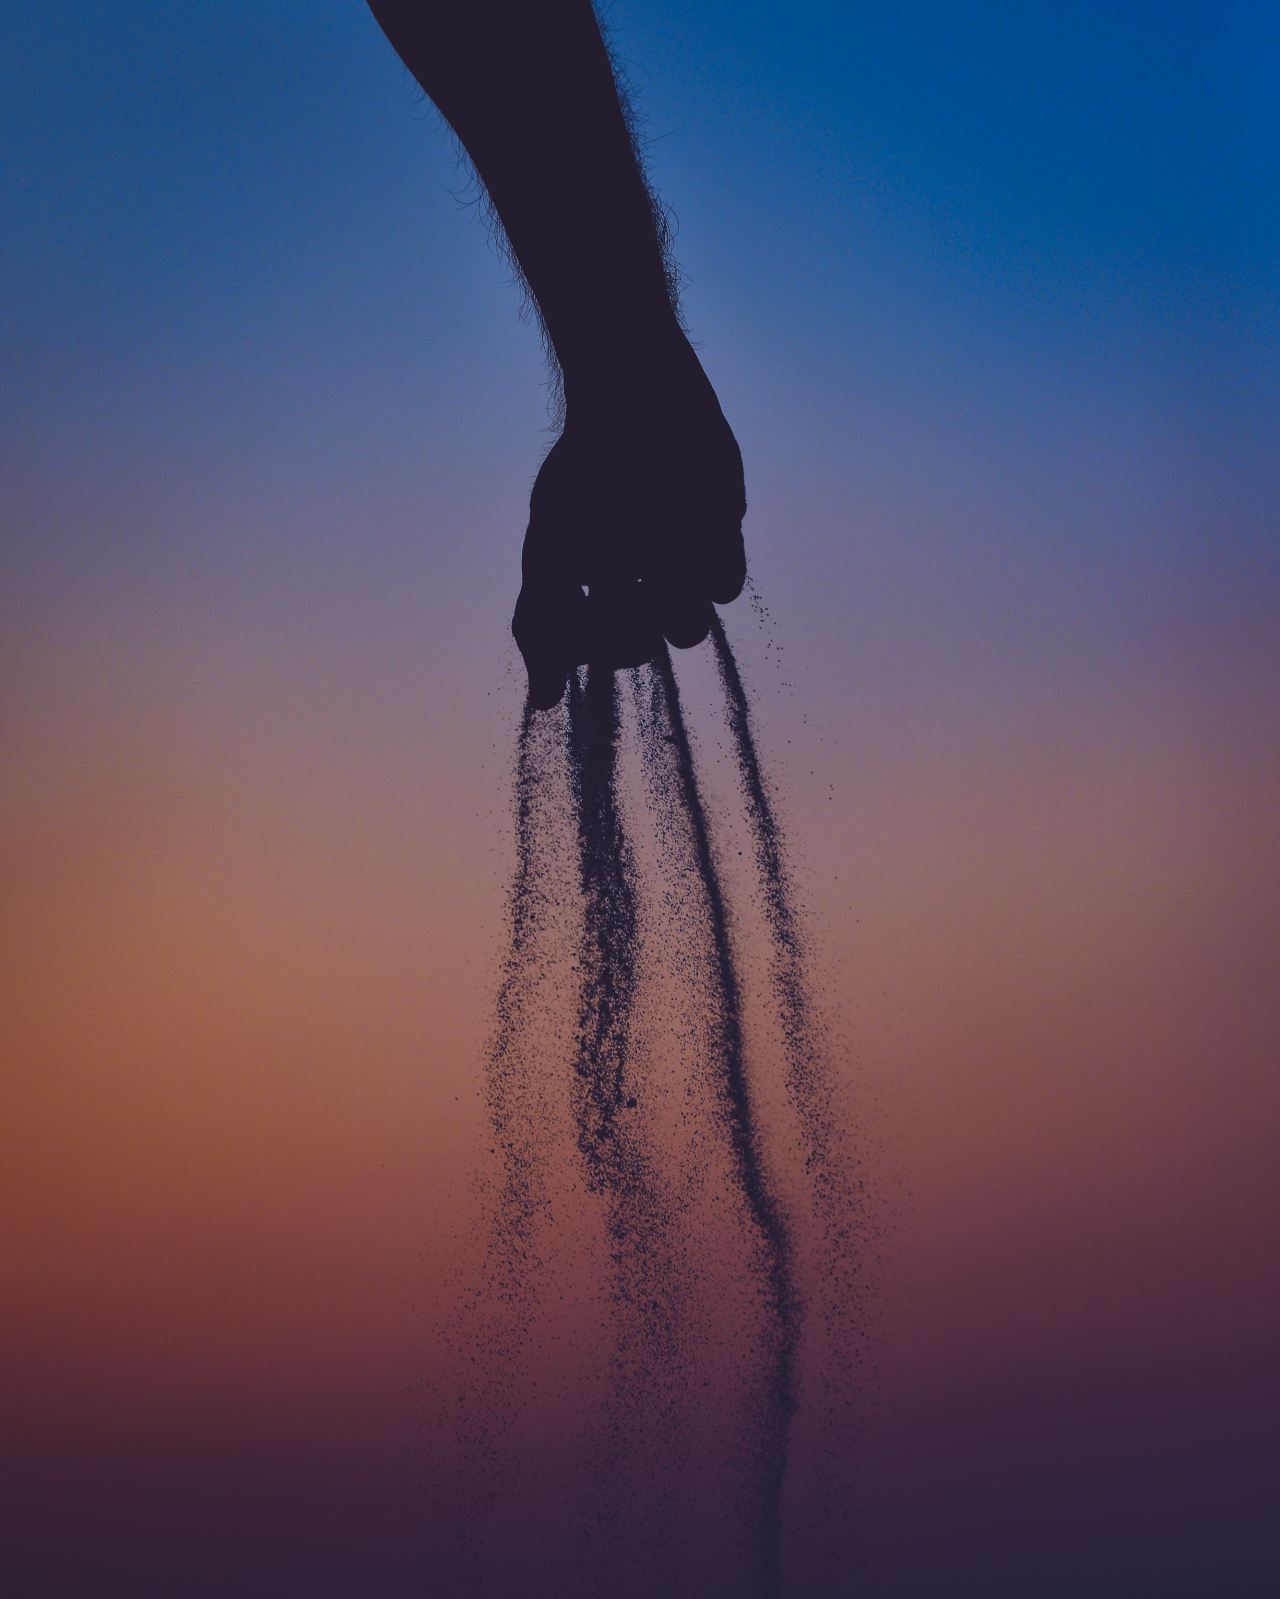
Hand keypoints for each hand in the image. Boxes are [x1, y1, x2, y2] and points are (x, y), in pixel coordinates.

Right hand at [512, 336, 746, 708]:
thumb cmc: (585, 474)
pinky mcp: (723, 540)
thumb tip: (543, 703)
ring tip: (652, 548)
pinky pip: (726, 587)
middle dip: (628, 625)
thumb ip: (540, 627)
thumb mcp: (548, 551)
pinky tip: (686, 527)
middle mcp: (644, 584)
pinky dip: (704, 568)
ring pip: (689, 628)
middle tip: (618, 581)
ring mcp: (686, 565)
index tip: (581, 615)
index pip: (601, 652)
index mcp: (601, 587)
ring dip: (667, 600)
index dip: (593, 648)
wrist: (637, 400)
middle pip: (642, 647)